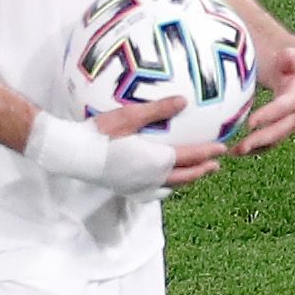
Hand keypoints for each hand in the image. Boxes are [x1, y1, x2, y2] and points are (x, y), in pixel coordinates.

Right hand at [28, 103, 212, 194]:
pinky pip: (152, 193)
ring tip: (194, 175)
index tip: (223, 149)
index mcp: (156, 161)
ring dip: (186, 180)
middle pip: (185, 176)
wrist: (72, 154)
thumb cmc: (99, 132)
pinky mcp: (125, 189)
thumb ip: (158, 109)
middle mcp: (151, 178)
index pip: (190, 157)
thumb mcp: (129, 116)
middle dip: (202, 170)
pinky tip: (162, 184)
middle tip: (216, 165)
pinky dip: (165, 189)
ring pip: (170, 186)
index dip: (208, 152)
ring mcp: (138, 186)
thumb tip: (184, 100)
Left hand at [230, 33, 294, 154]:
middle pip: (283, 127)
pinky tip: (238, 151)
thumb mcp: (292, 51)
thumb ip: (290, 55)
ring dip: (257, 146)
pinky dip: (256, 147)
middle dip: (262, 138)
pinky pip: (272, 140)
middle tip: (241, 146)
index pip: (288, 105)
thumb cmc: (288, 57)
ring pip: (277, 137)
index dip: (271, 115)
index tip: (251, 123)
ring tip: (235, 152)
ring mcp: (294, 120)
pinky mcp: (285, 126)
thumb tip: (288, 57)